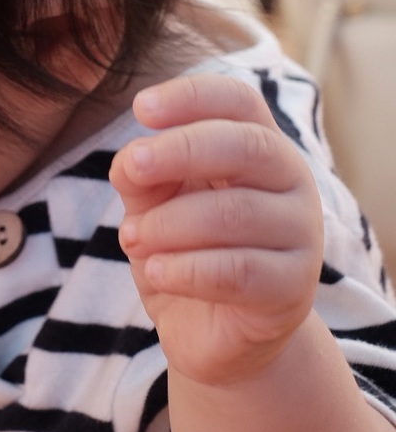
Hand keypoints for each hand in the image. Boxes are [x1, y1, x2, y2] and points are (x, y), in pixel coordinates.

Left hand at [110, 73, 323, 387]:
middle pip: (246, 146)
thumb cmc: (186, 250)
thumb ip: (143, 176)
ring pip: (235, 213)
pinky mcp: (293, 290)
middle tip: (130, 166)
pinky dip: (185, 269)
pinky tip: (154, 271)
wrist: (216, 335)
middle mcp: (291, 181)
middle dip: (179, 150)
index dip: (192, 96)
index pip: (239, 101)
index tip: (141, 108)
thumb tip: (129, 161)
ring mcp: (301, 236)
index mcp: (258, 145)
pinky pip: (238, 271)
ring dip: (169, 223)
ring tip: (131, 237)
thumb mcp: (154, 204)